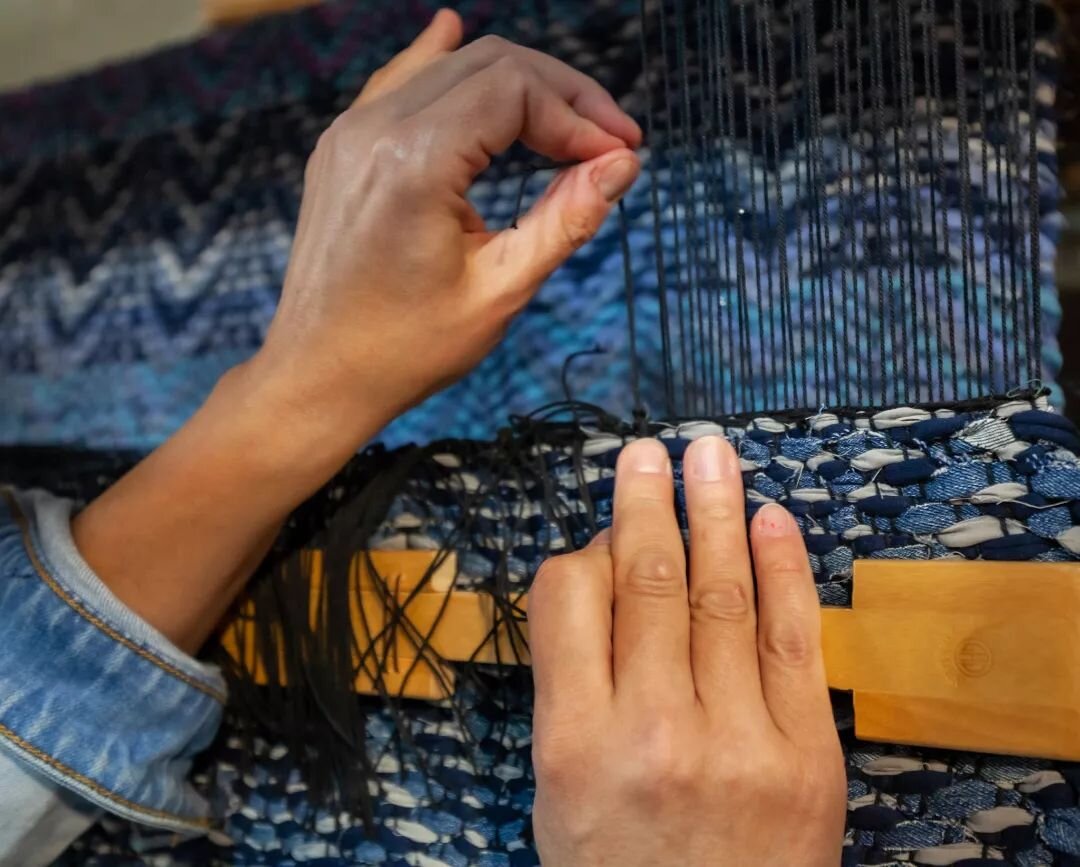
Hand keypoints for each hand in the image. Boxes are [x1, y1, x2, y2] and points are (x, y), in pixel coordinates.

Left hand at [253, 8, 641, 447]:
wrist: (317, 375)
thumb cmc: (405, 349)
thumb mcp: (499, 291)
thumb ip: (565, 219)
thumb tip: (621, 164)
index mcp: (413, 163)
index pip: (516, 92)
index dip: (579, 115)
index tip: (618, 154)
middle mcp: (375, 129)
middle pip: (489, 63)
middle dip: (560, 94)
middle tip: (609, 139)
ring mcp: (350, 132)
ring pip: (449, 66)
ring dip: (516, 85)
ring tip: (566, 123)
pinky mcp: (342, 146)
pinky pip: (402, 82)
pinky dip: (443, 65)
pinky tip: (453, 32)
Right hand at [528, 436, 845, 865]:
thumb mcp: (559, 787)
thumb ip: (570, 684)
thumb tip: (599, 577)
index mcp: (575, 742)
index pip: (570, 600)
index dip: (583, 551)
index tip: (599, 534)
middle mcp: (655, 731)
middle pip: (649, 582)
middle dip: (647, 503)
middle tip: (645, 453)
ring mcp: (739, 740)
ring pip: (722, 594)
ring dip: (715, 511)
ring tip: (707, 455)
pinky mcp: (806, 753)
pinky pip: (793, 639)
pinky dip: (783, 569)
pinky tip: (770, 519)